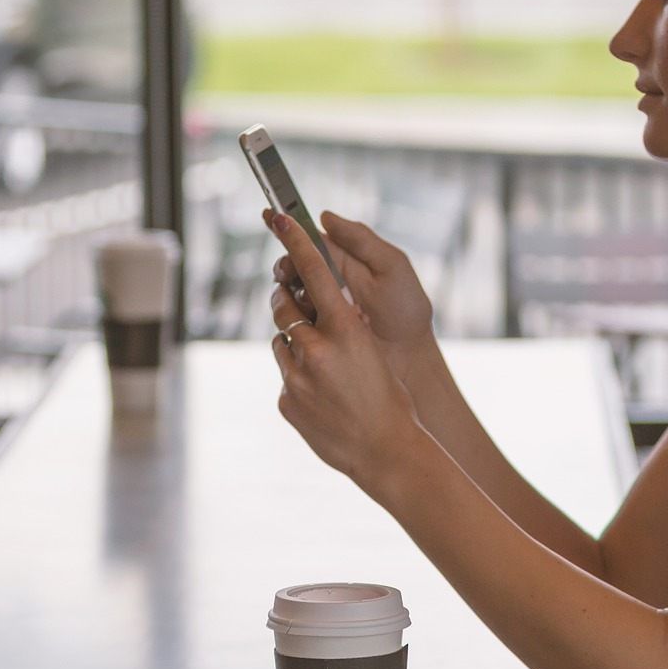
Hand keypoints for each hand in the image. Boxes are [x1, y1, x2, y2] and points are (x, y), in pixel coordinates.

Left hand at [265, 209, 424, 487]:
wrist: (386, 451)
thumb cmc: (390, 398)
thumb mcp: (372, 351)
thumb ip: (343, 327)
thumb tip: (320, 308)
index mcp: (345, 331)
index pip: (313, 272)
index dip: (294, 240)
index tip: (277, 217)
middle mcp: (315, 350)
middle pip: (283, 306)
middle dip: (286, 299)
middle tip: (293, 299)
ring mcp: (296, 378)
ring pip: (281, 343)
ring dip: (295, 344)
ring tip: (323, 366)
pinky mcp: (286, 401)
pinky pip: (285, 377)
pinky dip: (299, 379)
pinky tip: (322, 397)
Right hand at [267, 208, 435, 387]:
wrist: (409, 355)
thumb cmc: (406, 309)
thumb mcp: (391, 266)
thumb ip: (359, 239)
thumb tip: (323, 216)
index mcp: (343, 259)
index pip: (310, 239)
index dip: (289, 228)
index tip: (271, 215)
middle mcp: (327, 280)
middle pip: (293, 264)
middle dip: (286, 265)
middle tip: (288, 272)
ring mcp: (318, 305)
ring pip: (288, 290)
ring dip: (289, 289)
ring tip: (306, 297)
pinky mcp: (314, 330)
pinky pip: (292, 317)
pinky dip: (293, 313)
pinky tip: (310, 316)